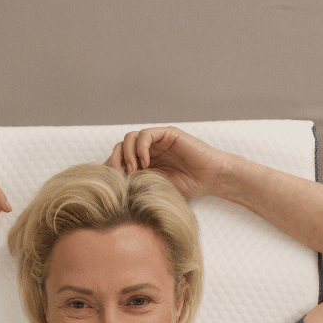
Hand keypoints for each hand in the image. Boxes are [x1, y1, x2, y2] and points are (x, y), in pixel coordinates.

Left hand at [104, 127, 231, 199]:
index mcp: (144, 162)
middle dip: (115, 161)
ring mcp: (157, 141)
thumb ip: (137, 183)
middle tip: (119, 176)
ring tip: (133, 170)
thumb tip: (113, 186)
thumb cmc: (187, 187)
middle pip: (120, 147)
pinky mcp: (167, 134)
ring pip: (130, 138)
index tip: (112, 184)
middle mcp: (148, 150)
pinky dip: (140, 148)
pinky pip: (146, 135)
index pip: (119, 159)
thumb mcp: (155, 188)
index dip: (112, 169)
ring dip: (126, 154)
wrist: (211, 179)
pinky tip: (145, 163)